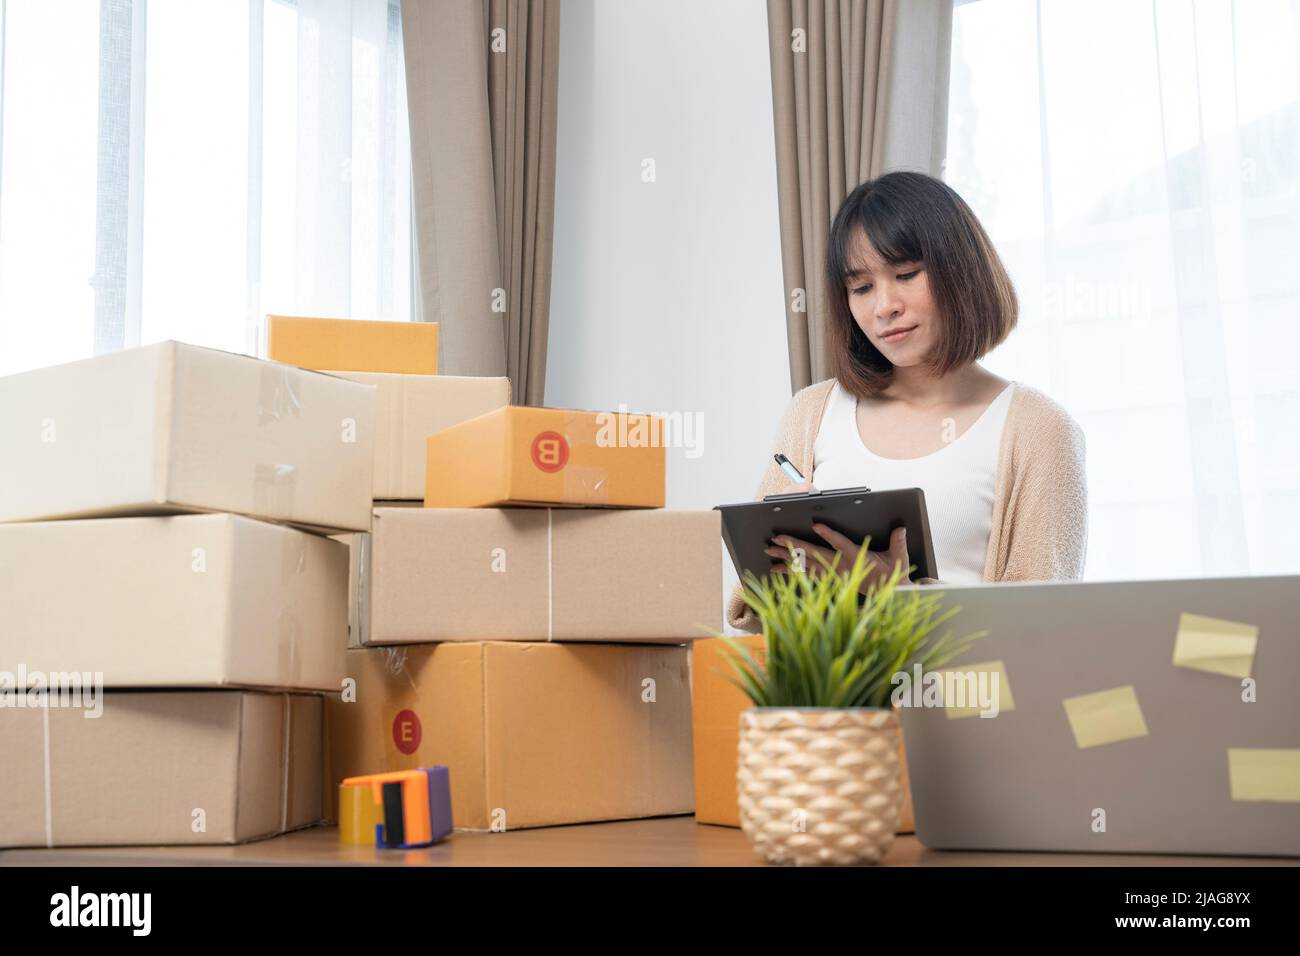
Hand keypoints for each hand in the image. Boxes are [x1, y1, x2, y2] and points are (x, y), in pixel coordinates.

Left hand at [764, 523, 910, 593]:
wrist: (887, 594)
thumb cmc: (891, 573)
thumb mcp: (898, 558)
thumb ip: (897, 543)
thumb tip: (900, 529)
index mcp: (856, 557)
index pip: (841, 544)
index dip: (829, 535)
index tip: (817, 525)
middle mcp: (840, 566)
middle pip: (813, 554)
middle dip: (794, 545)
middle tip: (777, 538)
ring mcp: (832, 573)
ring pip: (805, 564)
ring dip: (786, 557)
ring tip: (770, 551)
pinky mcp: (828, 578)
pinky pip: (805, 575)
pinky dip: (790, 571)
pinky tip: (776, 567)